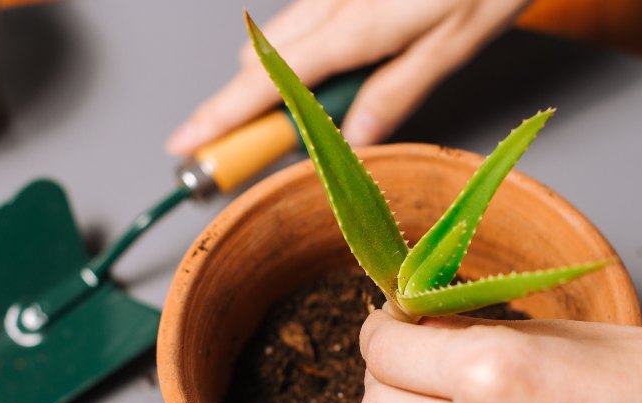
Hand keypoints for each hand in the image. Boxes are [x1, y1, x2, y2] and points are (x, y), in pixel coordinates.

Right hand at [166, 0, 532, 153]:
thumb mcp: (455, 45)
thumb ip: (398, 93)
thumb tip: (354, 141)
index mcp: (354, 25)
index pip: (266, 84)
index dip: (221, 119)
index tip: (187, 146)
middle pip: (258, 61)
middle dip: (250, 107)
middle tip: (271, 146)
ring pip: (281, 37)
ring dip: (282, 79)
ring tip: (326, 107)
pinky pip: (307, 17)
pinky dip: (308, 51)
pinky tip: (349, 62)